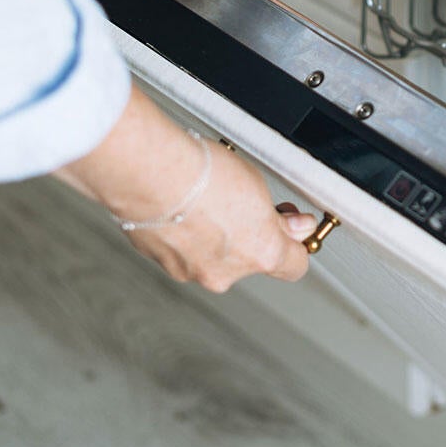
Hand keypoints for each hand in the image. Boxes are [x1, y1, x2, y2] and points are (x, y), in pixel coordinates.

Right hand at [122, 139, 315, 292]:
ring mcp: (191, 271)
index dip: (295, 246)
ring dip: (214, 236)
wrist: (149, 174)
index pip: (294, 266)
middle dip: (248, 235)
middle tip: (242, 203)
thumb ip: (278, 216)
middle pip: (249, 260)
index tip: (292, 229)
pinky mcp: (161, 263)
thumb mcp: (258, 185)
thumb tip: (296, 226)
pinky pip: (183, 251)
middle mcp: (227, 273)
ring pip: (213, 257)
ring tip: (205, 199)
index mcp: (262, 253)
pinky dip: (185, 235)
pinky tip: (181, 207)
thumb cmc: (203, 173)